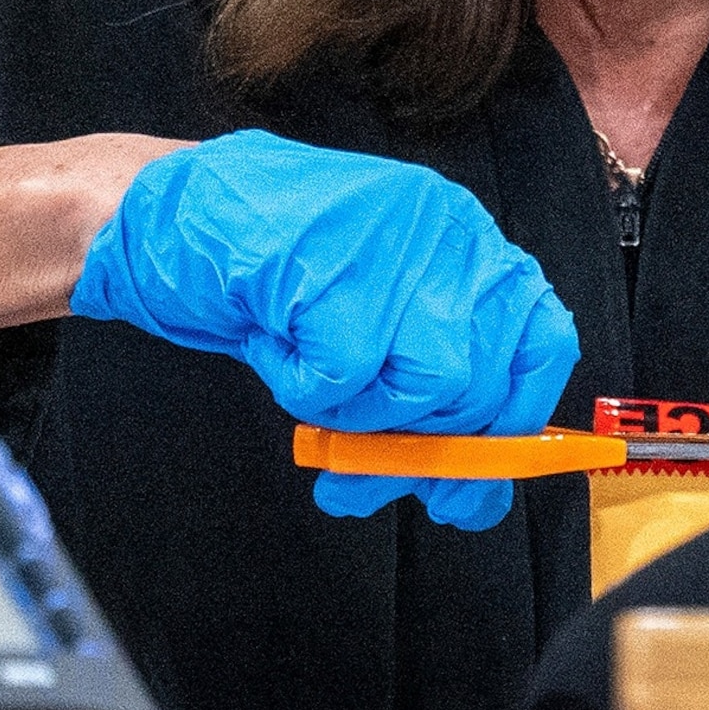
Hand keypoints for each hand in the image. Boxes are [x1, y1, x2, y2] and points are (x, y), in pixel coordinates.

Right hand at [70, 130, 580, 530]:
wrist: (166, 213)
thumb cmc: (271, 274)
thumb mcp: (371, 323)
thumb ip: (431, 393)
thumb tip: (476, 497)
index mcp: (461, 237)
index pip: (542, 338)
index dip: (515, 419)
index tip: (472, 472)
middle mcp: (441, 230)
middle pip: (484, 379)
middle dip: (424, 445)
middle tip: (361, 463)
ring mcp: (391, 242)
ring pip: (431, 383)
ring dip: (363, 415)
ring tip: (313, 386)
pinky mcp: (330, 264)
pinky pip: (346, 380)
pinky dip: (305, 391)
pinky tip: (279, 350)